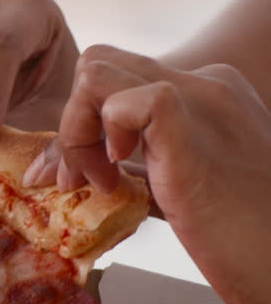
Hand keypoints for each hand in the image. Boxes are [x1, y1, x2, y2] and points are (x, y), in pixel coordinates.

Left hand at [24, 45, 270, 303]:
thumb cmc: (240, 236)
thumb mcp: (176, 185)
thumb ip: (132, 166)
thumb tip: (64, 170)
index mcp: (205, 92)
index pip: (116, 77)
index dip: (84, 123)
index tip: (83, 176)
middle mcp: (205, 84)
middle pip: (98, 67)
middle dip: (71, 122)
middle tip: (82, 180)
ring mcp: (201, 103)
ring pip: (97, 73)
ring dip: (76, 130)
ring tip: (101, 182)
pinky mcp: (192, 136)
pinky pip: (130, 101)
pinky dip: (103, 132)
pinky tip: (117, 173)